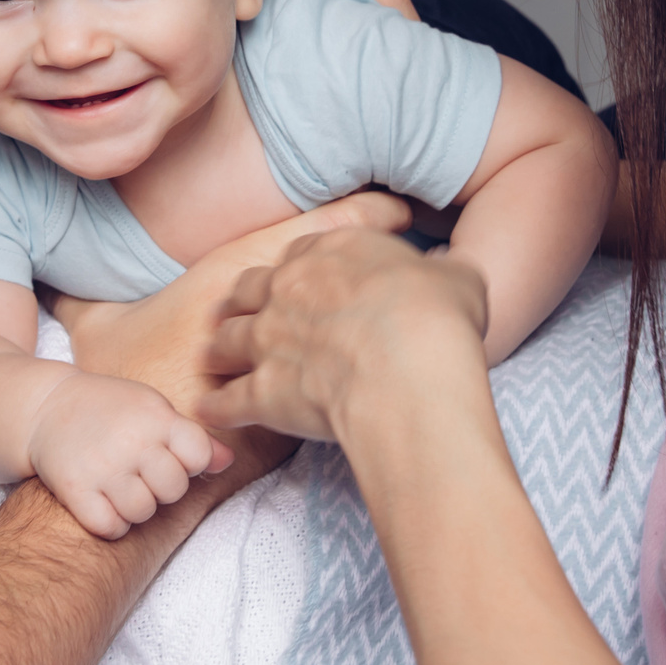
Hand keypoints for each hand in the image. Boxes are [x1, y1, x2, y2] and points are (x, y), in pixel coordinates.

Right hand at [27, 370, 231, 538]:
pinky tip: (103, 502)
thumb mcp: (153, 410)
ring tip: (122, 487)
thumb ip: (193, 437)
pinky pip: (109, 527)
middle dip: (163, 487)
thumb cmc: (111, 409)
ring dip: (136, 507)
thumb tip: (228, 462)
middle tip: (142, 474)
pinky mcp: (74, 489)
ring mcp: (101, 467)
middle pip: (174, 489)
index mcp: (156, 417)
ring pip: (143, 512)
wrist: (47, 407)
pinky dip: (110, 522)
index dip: (190, 463)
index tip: (170, 456)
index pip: (199, 456)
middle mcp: (131, 441)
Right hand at [51, 192, 413, 417]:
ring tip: (441, 302)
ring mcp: (284, 364)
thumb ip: (89, 297)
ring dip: (395, 313)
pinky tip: (412, 377)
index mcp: (231, 279)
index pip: (305, 237)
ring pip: (352, 328)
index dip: (356, 218)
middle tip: (441, 240)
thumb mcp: (97, 325)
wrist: (126, 445)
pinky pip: (347, 388)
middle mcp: (266, 315)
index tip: (398, 207)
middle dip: (392, 258)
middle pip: (344, 275)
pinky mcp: (291, 409)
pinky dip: (382, 380)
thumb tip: (64, 283)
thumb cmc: (114, 380)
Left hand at [195, 226, 489, 441]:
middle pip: (247, 289)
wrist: (409, 370)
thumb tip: (450, 268)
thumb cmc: (437, 319)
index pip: (299, 253)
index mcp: (330, 251)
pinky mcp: (261, 391)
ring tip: (214, 359)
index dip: (297, 269)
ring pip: (225, 339)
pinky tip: (208, 414)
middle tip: (241, 314)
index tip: (299, 282)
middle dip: (242, 302)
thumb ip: (444, 270)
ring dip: (219, 349)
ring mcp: (267, 339)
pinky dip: (216, 409)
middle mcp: (287, 287)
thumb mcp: (456, 277)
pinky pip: (226, 401)